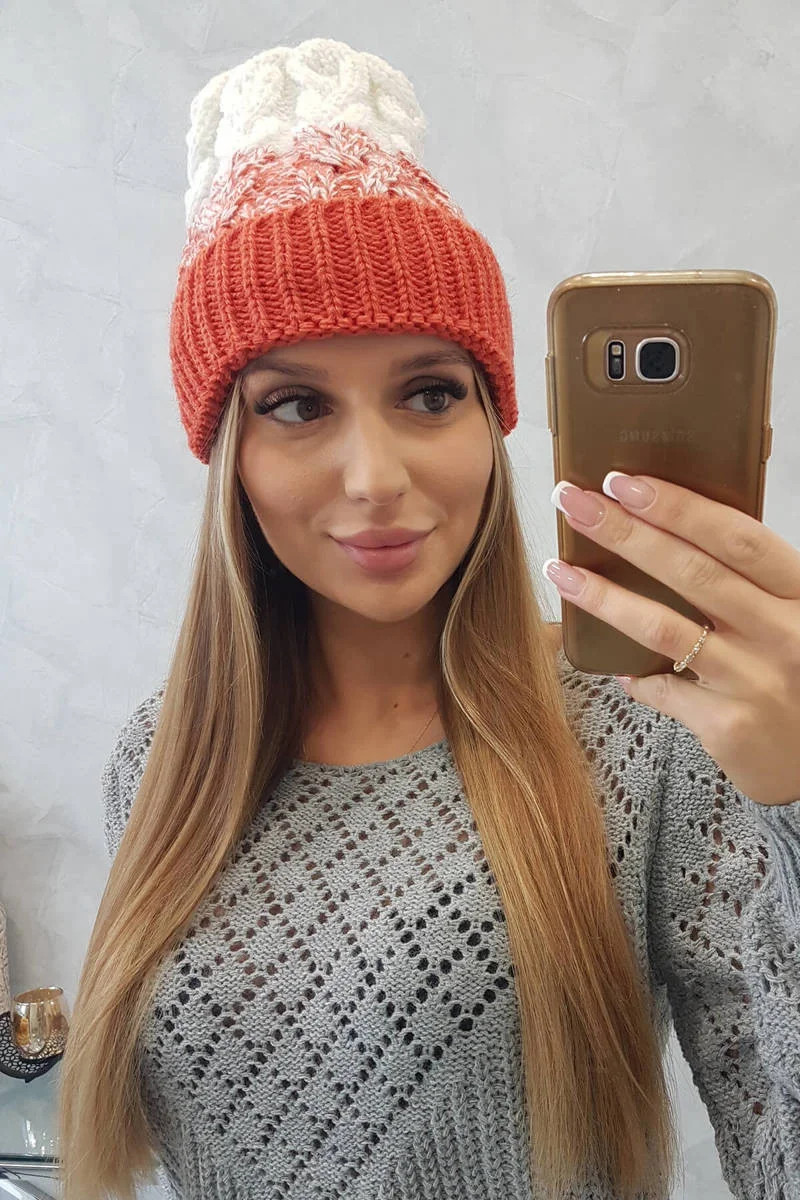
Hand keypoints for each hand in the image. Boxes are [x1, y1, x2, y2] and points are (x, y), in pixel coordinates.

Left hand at [543, 471, 799, 806]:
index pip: (737, 537)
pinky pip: (662, 688)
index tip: (623, 481)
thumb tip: (663, 531)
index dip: (678, 506)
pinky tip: (612, 666)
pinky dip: (632, 675)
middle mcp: (785, 633)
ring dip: (605, 596)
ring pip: (665, 628)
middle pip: (693, 571)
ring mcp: (756, 680)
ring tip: (561, 571)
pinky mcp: (729, 724)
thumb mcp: (791, 618)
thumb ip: (747, 582)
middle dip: (625, 533)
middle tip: (573, 503)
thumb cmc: (798, 675)